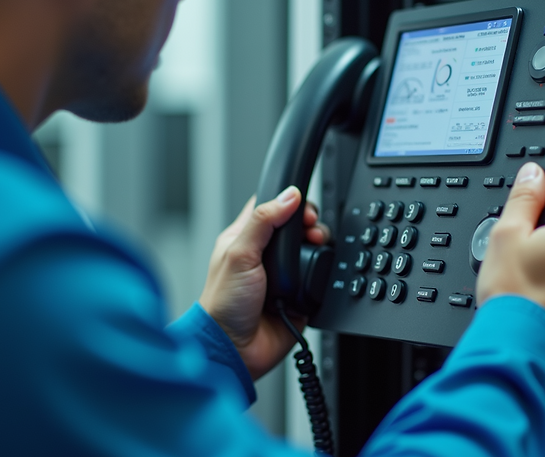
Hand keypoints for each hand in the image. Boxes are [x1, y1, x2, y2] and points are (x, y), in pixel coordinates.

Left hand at [199, 186, 329, 380]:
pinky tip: (315, 276)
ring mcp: (283, 276)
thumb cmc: (222, 305)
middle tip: (312, 231)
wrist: (235, 348)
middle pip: (297, 227)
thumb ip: (263, 221)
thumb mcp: (239, 253)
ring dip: (318, 249)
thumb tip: (288, 196)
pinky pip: (318, 279)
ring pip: (311, 251)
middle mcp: (264, 256)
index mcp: (245, 239)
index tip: (301, 207)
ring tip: (315, 252)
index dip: (288, 202)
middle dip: (309, 226)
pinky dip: (322, 276)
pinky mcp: (299, 296)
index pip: (270, 207)